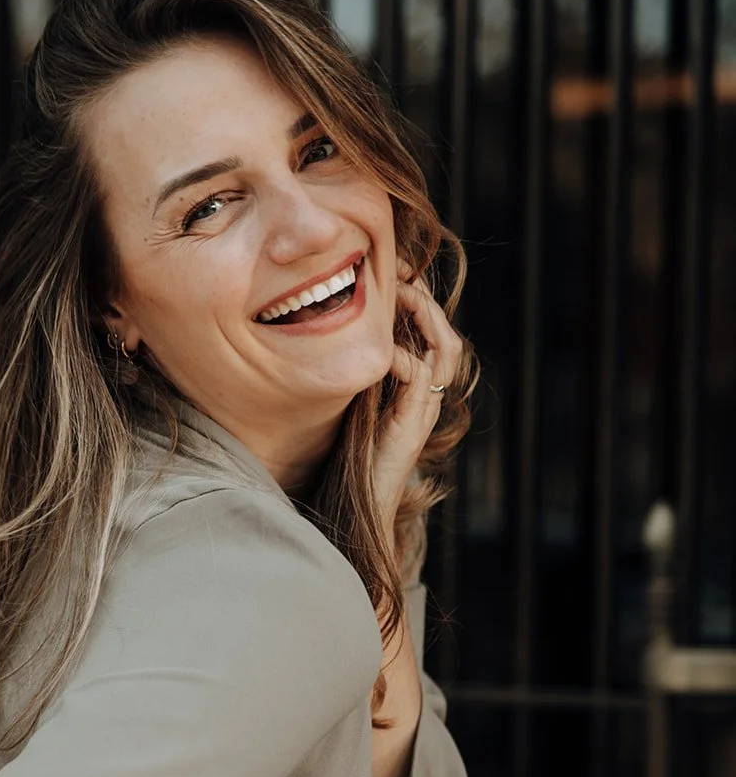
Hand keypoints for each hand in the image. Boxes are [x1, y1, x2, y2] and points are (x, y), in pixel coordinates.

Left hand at [373, 259, 464, 531]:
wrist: (363, 503)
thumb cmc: (354, 457)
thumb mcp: (354, 401)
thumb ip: (358, 373)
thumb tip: (329, 332)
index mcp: (417, 389)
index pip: (431, 335)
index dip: (418, 302)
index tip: (395, 273)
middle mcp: (429, 396)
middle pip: (446, 336)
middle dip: (425, 301)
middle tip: (400, 275)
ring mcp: (425, 409)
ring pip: (445, 349)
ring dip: (423, 319)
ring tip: (399, 296)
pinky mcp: (413, 422)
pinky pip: (418, 376)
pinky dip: (399, 356)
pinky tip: (378, 350)